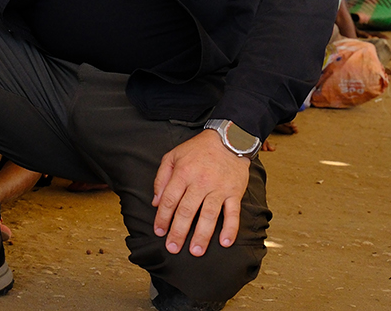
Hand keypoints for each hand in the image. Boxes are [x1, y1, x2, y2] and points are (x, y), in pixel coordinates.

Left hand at [151, 129, 249, 256]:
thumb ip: (161, 178)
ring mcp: (219, 188)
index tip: (159, 232)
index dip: (163, 218)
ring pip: (209, 215)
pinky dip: (230, 228)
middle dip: (178, 232)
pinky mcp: (235, 192)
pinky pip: (233, 213)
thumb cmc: (197, 150)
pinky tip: (225, 242)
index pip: (170, 200)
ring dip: (202, 235)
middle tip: (172, 248)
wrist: (228, 139)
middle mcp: (200, 182)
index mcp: (183, 173)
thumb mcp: (173, 156)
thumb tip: (156, 202)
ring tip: (195, 251)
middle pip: (187, 211)